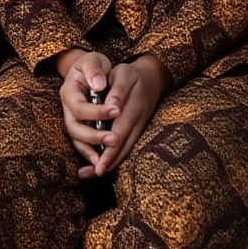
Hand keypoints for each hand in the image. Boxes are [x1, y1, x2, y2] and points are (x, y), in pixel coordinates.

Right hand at [58, 50, 115, 171]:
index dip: (97, 111)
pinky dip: (90, 155)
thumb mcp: (92, 60)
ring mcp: (72, 121)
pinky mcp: (81, 129)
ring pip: (77, 140)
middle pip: (74, 128)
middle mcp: (67, 109)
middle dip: (94, 136)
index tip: (117, 110)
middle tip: (114, 138)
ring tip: (107, 158)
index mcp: (68, 92)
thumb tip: (99, 85)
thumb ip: (94, 70)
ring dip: (91, 150)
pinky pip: (82, 145)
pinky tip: (101, 163)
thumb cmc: (92, 65)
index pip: (79, 106)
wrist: (89, 72)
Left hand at [80, 55, 170, 177]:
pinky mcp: (137, 129)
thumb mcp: (124, 74)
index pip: (119, 134)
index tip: (99, 165)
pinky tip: (106, 163)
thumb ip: (118, 92)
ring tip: (96, 173)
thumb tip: (112, 107)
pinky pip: (128, 145)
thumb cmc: (131, 74)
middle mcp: (137, 122)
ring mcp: (138, 127)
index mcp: (132, 109)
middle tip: (96, 173)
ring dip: (112, 162)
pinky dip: (117, 156)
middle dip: (109, 161)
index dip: (109, 151)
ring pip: (126, 149)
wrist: (151, 77)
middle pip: (123, 147)